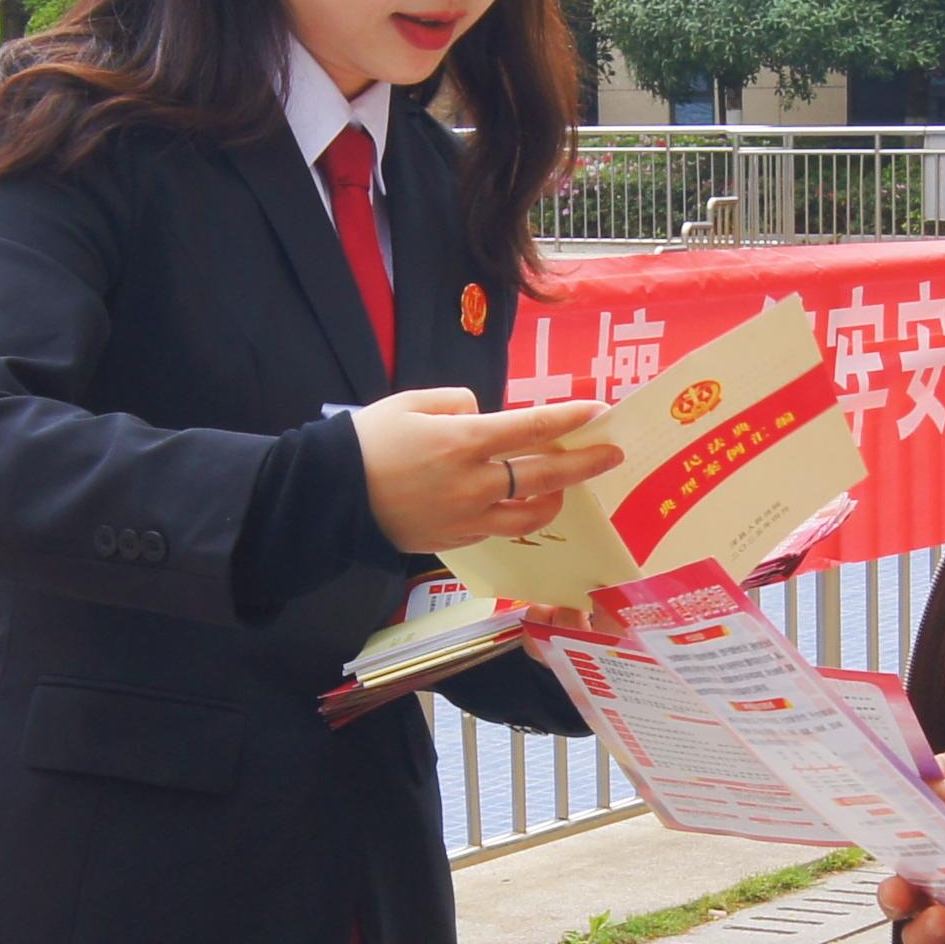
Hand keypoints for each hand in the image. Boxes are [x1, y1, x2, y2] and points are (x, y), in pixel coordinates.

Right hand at [353, 390, 618, 554]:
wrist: (331, 496)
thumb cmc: (368, 441)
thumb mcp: (411, 402)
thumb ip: (457, 402)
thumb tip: (483, 414)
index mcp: (464, 440)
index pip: (533, 428)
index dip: (571, 419)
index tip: (599, 411)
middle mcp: (474, 482)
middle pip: (546, 475)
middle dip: (585, 464)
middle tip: (612, 455)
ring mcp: (468, 517)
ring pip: (531, 514)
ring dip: (555, 499)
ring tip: (565, 488)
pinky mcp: (457, 541)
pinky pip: (498, 528)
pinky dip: (516, 516)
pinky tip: (521, 506)